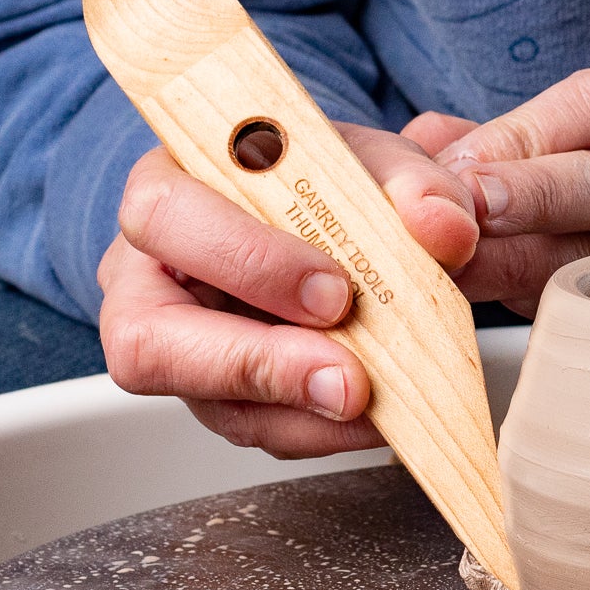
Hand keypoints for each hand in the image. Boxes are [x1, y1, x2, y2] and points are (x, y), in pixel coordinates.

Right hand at [97, 124, 477, 457]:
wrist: (337, 215)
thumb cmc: (327, 178)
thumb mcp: (373, 160)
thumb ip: (414, 181)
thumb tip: (444, 227)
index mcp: (169, 184)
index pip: (164, 218)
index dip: (244, 260)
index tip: (334, 291)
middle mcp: (150, 273)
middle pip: (146, 337)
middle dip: (257, 363)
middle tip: (348, 376)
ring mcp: (175, 343)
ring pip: (202, 401)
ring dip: (297, 411)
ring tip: (370, 403)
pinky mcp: (218, 393)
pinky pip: (253, 427)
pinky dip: (321, 430)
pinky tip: (375, 415)